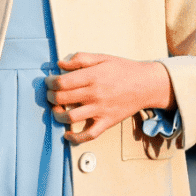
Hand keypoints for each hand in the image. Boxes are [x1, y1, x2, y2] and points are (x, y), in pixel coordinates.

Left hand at [46, 52, 174, 143]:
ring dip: (58, 114)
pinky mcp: (107, 122)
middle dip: (50, 96)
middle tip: (50, 94)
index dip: (50, 82)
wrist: (146, 84)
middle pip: (62, 98)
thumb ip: (80, 59)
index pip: (62, 82)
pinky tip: (67, 134)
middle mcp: (95, 94)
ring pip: (71, 117)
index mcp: (92, 77)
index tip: (49, 81)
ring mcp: (101, 110)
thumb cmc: (123, 69)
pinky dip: (75, 137)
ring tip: (57, 109)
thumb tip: (60, 64)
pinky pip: (89, 135)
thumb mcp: (102, 58)